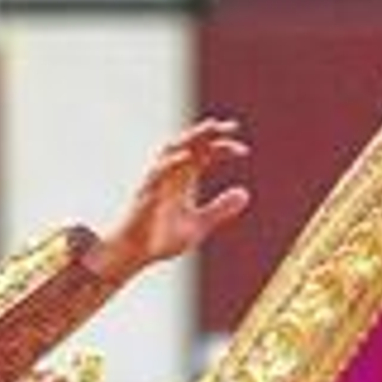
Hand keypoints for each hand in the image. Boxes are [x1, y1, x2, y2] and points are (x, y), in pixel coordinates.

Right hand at [87, 117, 251, 283]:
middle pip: (189, 145)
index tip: (243, 149)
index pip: (203, 155)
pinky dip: (173, 163)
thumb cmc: (162, 239)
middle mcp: (169, 175)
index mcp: (182, 180)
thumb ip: (220, 209)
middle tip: (232, 126)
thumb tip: (245, 193)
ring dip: (192, 138)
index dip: (221, 147)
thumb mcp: (199, 225)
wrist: (135, 255)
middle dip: (208, 133)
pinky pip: (158, 174)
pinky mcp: (146, 195)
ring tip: (210, 128)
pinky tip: (188, 157)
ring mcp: (156, 182)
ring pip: (172, 151)